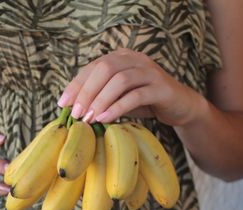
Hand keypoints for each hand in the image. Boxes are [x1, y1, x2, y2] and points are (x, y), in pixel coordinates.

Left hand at [57, 48, 203, 125]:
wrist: (180, 106)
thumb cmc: (144, 101)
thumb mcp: (119, 96)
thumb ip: (101, 96)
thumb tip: (72, 107)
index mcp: (122, 57)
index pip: (93, 66)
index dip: (76, 84)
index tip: (63, 103)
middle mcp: (135, 59)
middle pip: (105, 69)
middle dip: (86, 92)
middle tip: (76, 113)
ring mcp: (150, 71)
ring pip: (120, 80)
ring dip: (101, 100)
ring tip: (89, 118)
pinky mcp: (161, 87)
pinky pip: (136, 95)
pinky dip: (118, 107)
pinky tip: (105, 119)